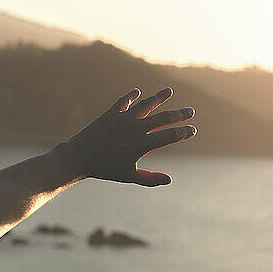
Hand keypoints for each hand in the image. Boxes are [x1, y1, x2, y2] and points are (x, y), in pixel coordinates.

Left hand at [67, 87, 196, 186]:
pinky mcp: (111, 113)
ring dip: (159, 97)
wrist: (80, 157)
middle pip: (163, 118)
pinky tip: (137, 92)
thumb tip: (169, 180)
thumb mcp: (129, 176)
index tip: (193, 129)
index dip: (184, 132)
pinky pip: (124, 102)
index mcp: (143, 144)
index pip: (170, 136)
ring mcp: (124, 118)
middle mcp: (136, 128)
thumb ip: (150, 179)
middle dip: (179, 114)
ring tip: (169, 91)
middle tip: (191, 111)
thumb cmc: (105, 169)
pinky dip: (131, 96)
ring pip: (146, 104)